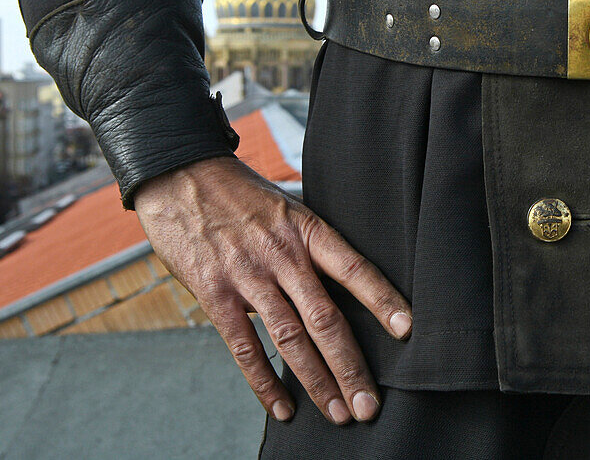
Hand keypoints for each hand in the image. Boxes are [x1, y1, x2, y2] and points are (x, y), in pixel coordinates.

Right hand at [132, 156, 411, 423]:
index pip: (354, 268)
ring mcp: (248, 276)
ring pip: (290, 339)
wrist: (181, 176)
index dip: (382, 299)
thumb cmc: (241, 194)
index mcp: (308, 230)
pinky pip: (244, 346)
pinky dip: (264, 381)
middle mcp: (283, 255)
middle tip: (370, 404)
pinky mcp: (215, 294)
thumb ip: (313, 244)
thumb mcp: (288, 207)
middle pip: (325, 318)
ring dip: (317, 381)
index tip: (407, 330)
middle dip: (350, 366)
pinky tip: (283, 406)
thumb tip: (347, 281)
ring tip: (339, 414)